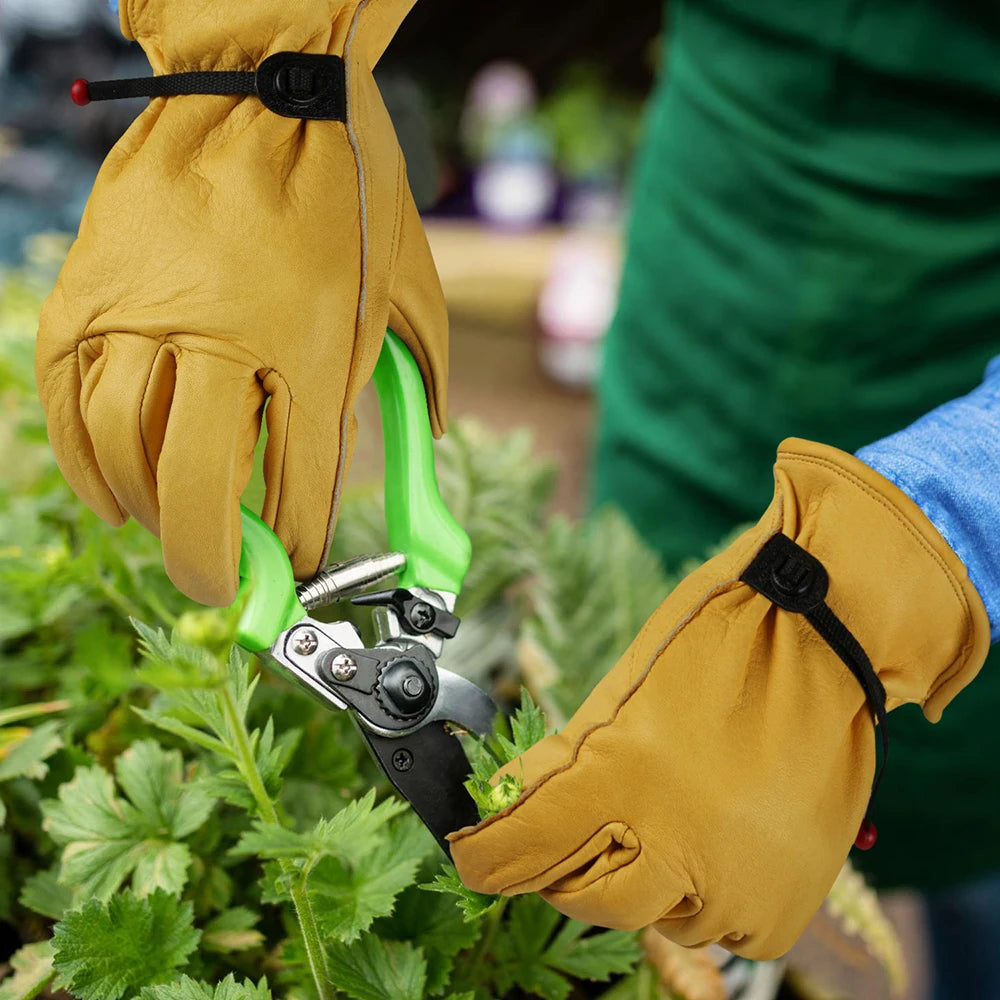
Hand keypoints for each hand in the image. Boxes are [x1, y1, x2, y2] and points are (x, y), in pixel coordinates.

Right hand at [35, 0, 445, 604]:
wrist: (264, 79)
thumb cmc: (348, 182)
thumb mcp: (408, 284)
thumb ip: (418, 373)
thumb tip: (433, 439)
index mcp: (313, 345)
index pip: (301, 482)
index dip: (297, 541)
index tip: (298, 564)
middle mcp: (222, 339)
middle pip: (198, 486)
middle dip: (209, 559)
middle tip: (221, 588)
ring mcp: (144, 314)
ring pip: (123, 452)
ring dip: (145, 513)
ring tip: (168, 536)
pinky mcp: (90, 290)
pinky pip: (69, 399)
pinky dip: (84, 459)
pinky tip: (110, 491)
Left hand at [449, 438, 988, 958]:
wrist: (823, 638)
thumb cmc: (713, 643)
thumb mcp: (623, 688)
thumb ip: (562, 760)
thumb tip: (504, 799)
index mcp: (624, 779)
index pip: (523, 848)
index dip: (487, 857)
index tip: (475, 858)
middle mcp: (678, 847)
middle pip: (583, 900)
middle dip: (565, 869)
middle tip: (582, 828)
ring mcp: (735, 886)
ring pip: (654, 918)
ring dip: (646, 881)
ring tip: (673, 815)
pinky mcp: (783, 907)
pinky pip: (721, 930)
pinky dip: (705, 897)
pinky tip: (716, 839)